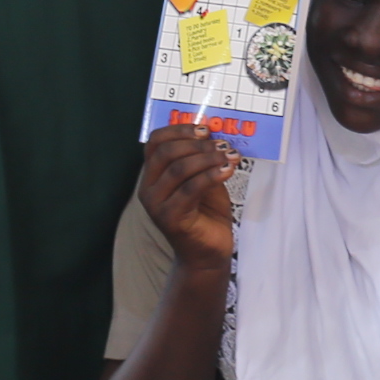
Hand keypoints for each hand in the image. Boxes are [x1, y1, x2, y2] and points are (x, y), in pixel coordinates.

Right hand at [134, 122, 239, 273]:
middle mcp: (148, 189)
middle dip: (197, 144)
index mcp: (153, 175)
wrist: (208, 252)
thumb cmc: (207, 213)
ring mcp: (156, 205)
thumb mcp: (204, 177)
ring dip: (208, 158)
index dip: (179, 130)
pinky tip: (228, 171)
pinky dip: (211, 175)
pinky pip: (190, 189)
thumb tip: (214, 131)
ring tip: (231, 156)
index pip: (155, 142)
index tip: (205, 128)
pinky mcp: (170, 219)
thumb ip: (202, 157)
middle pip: (166, 153)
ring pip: (179, 169)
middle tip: (223, 144)